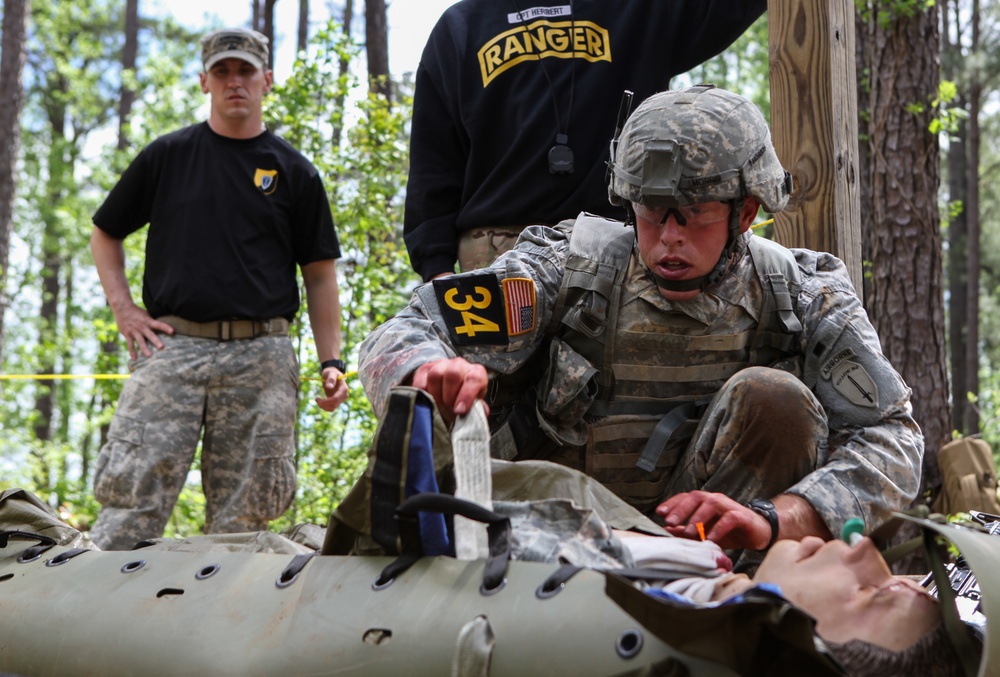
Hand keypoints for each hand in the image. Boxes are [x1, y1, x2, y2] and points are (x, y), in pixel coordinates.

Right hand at [113, 304, 173, 358]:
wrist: (122, 308)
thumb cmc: (138, 312)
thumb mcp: (147, 314)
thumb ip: (153, 321)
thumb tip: (165, 324)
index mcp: (148, 321)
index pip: (159, 324)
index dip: (165, 327)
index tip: (172, 332)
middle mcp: (142, 327)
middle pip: (150, 335)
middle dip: (155, 341)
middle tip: (162, 347)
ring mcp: (134, 331)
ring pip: (140, 341)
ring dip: (145, 348)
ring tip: (149, 355)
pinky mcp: (127, 334)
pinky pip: (130, 344)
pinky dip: (132, 351)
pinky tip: (135, 358)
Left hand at [316, 367, 348, 411]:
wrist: (332, 375)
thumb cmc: (331, 372)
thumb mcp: (330, 373)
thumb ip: (331, 379)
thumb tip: (329, 387)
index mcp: (344, 388)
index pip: (336, 398)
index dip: (327, 401)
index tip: (317, 399)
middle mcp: (344, 395)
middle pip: (334, 404)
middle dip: (324, 403)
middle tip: (316, 398)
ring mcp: (340, 399)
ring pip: (332, 408)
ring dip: (323, 406)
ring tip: (317, 399)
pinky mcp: (336, 401)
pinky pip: (331, 408)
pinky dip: (324, 406)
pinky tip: (320, 401)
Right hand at [409, 357, 488, 422]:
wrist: (448, 392)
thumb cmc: (463, 400)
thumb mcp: (474, 405)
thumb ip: (478, 409)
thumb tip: (480, 413)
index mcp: (476, 373)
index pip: (474, 379)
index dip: (467, 395)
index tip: (460, 410)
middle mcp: (459, 365)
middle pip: (453, 374)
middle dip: (449, 396)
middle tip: (449, 408)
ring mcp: (441, 365)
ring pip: (435, 375)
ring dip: (436, 396)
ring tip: (439, 406)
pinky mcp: (424, 370)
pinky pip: (421, 382)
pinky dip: (424, 395)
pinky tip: (429, 401)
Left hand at [656, 490, 772, 550]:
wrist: (757, 533)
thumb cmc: (728, 532)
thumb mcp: (704, 533)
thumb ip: (686, 531)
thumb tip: (666, 531)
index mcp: (704, 502)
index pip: (685, 497)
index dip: (672, 503)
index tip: (658, 513)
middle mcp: (715, 500)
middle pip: (695, 497)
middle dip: (680, 509)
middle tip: (668, 521)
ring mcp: (728, 506)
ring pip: (710, 505)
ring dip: (697, 518)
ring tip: (687, 532)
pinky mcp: (741, 516)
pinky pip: (728, 519)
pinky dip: (717, 529)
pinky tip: (709, 539)